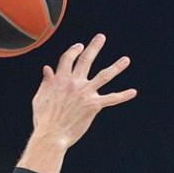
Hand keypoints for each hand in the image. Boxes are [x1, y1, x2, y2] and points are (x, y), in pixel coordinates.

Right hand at [31, 34, 136, 149]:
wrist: (51, 135)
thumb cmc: (43, 119)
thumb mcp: (40, 97)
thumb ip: (46, 82)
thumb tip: (47, 69)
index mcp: (59, 79)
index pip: (68, 58)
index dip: (73, 51)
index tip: (79, 46)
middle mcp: (74, 83)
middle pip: (86, 60)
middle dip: (94, 47)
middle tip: (101, 37)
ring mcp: (85, 93)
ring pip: (104, 76)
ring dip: (116, 67)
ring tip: (126, 60)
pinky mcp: (94, 105)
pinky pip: (111, 99)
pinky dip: (123, 95)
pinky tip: (133, 92)